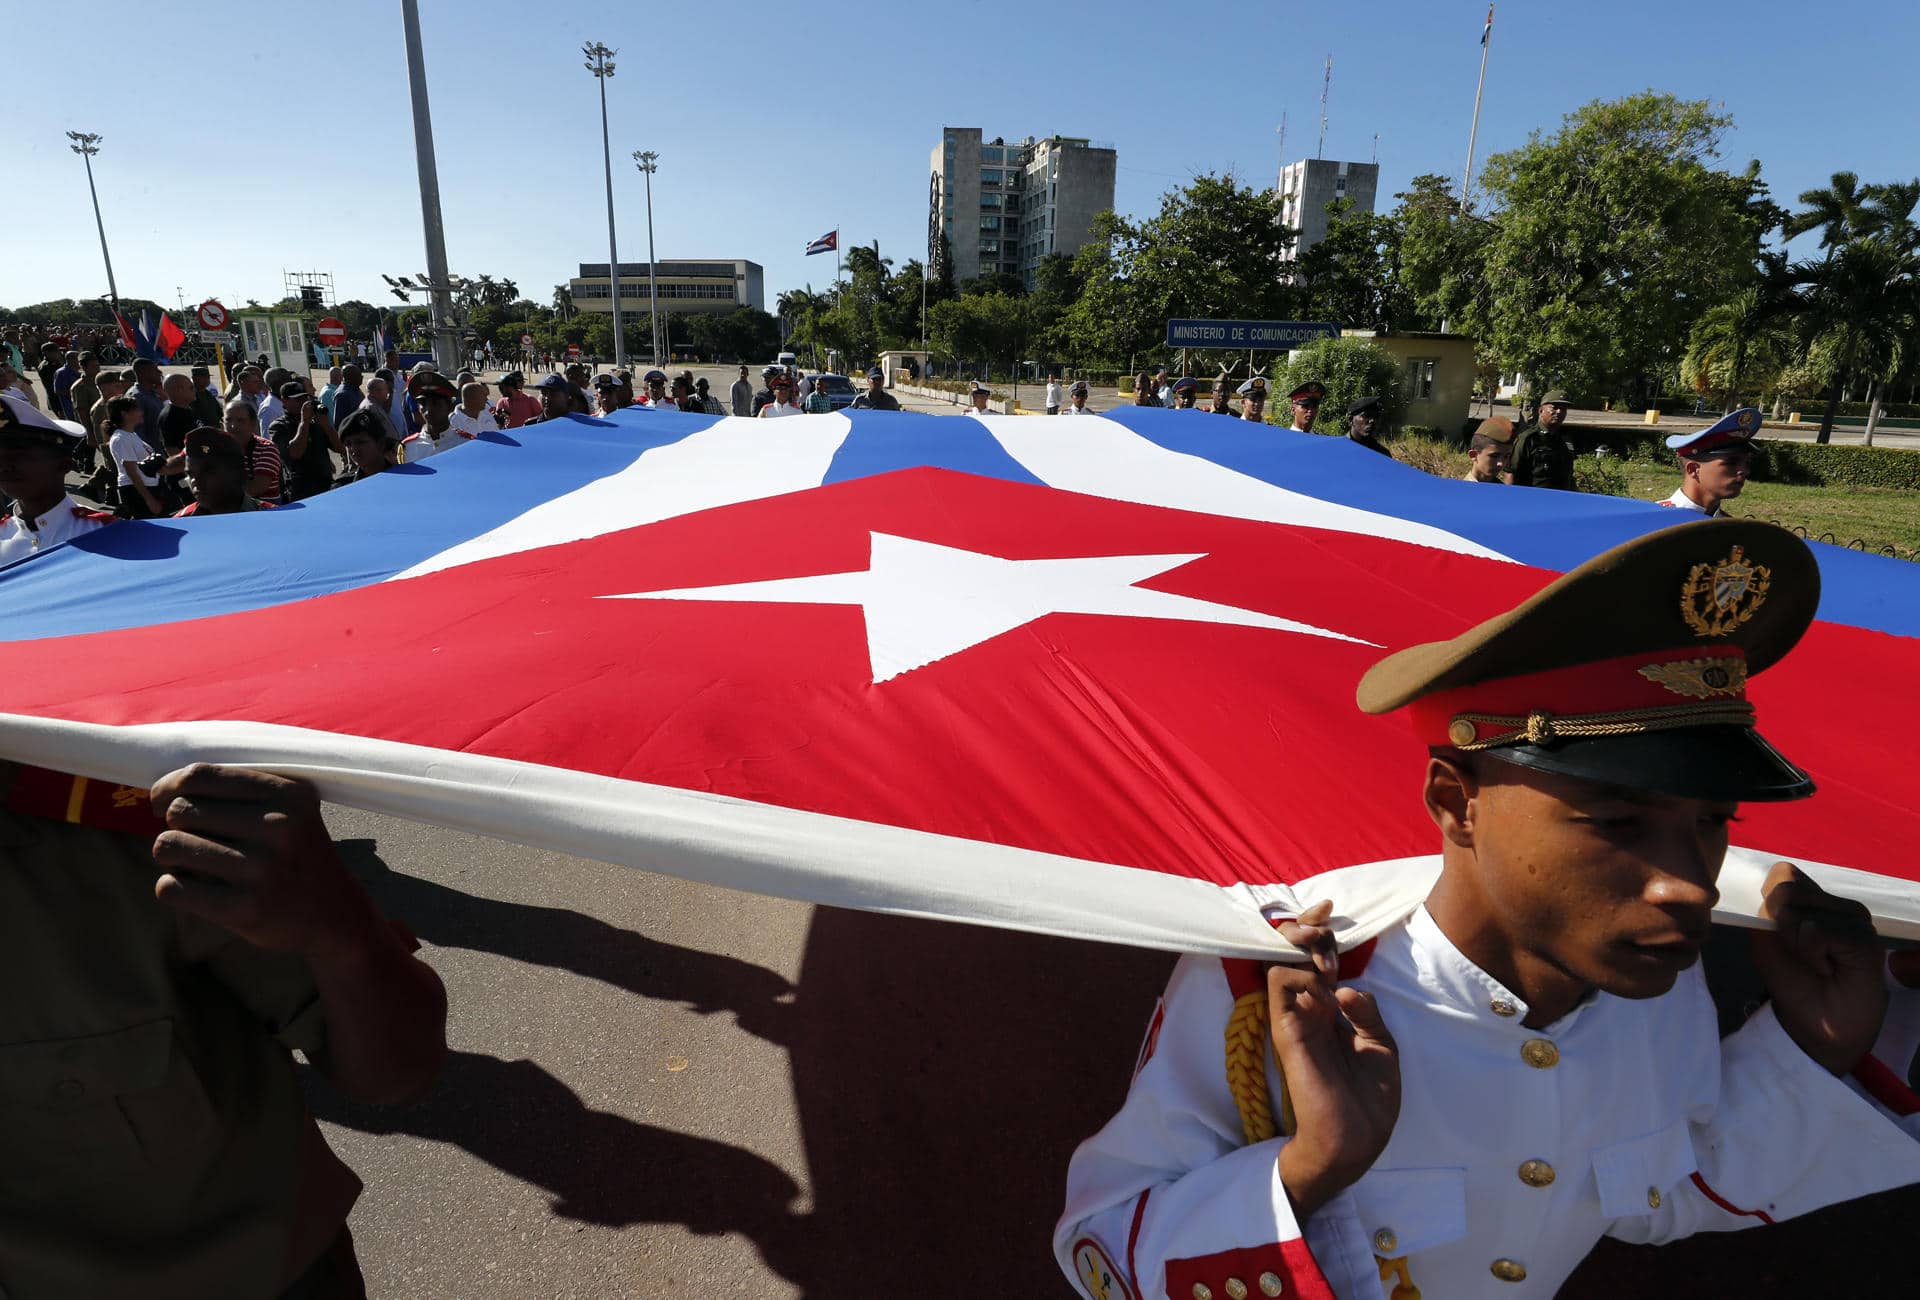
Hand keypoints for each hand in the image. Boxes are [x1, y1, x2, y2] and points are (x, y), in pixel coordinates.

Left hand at [151, 764, 377, 958]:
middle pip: (180, 810)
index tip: (163, 804)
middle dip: (175, 826)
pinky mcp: (246, 908)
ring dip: (171, 856)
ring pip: (168, 846)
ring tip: (194, 864)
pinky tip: (197, 889)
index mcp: (288, 794)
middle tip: (195, 840)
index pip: (199, 775)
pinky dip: (173, 887)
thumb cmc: (294, 854)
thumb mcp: (288, 809)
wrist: (334, 914)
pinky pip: (171, 887)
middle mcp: (279, 826)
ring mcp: (262, 869)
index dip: (167, 788)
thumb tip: (162, 792)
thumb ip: (238, 790)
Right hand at [1270, 901, 1400, 1218]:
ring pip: (1280, 962)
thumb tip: (1343, 986)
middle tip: (1322, 919)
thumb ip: (1364, 1011)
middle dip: (1304, 927)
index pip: (1314, 962)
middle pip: (1291, 955)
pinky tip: (1321, 979)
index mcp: (1328, 1013)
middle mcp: (1307, 1011)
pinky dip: (1297, 970)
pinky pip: (1279, 985)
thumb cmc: (1369, 1099)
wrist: (1356, 1139)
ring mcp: (1293, 1020)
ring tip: (1323, 950)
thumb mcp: (1380, 1046)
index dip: (1317, 933)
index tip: (1330, 908)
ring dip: (1301, 944)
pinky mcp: (1286, 1031)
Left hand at [1751, 861, 1888, 1074]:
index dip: (1770, 903)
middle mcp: (1838, 905)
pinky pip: (1815, 931)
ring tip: (1817, 962)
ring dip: (1795, 943)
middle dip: (1779, 925)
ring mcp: (1856, 919)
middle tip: (1801, 954)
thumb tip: (1764, 887)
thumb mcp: (1766, 941)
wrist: (1817, 1025)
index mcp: (1816, 901)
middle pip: (1785, 887)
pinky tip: (1828, 969)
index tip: (1781, 936)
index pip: (1783, 873)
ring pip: (1796, 909)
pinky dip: (1811, 954)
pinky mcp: (1865, 939)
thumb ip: (1764, 911)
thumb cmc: (1793, 982)